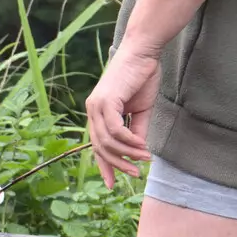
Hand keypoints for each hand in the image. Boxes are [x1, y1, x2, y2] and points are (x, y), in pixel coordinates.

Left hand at [85, 41, 159, 187]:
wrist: (143, 52)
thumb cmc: (142, 77)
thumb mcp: (140, 110)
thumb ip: (137, 130)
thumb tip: (138, 151)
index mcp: (97, 113)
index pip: (97, 146)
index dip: (104, 166)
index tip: (112, 184)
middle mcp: (92, 110)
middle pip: (100, 147)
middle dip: (118, 164)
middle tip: (135, 175)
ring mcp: (96, 105)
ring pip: (108, 141)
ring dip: (128, 153)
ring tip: (144, 159)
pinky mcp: (106, 100)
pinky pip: (115, 129)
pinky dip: (128, 140)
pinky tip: (141, 146)